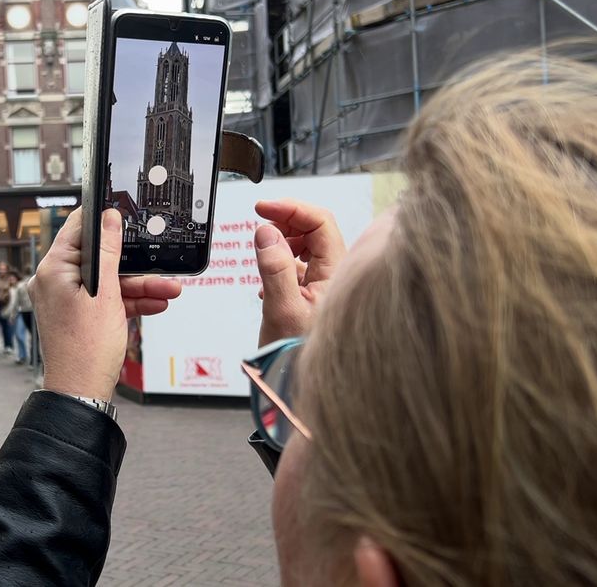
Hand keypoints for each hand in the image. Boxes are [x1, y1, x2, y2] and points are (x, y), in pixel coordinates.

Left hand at [28, 209, 181, 400]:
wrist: (82, 391)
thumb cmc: (85, 350)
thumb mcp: (104, 294)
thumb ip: (108, 253)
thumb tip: (109, 219)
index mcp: (53, 270)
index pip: (78, 228)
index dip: (105, 220)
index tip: (128, 217)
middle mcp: (56, 281)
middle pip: (99, 257)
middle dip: (134, 263)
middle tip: (159, 263)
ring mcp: (68, 298)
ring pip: (108, 280)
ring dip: (140, 285)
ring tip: (169, 288)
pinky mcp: (80, 314)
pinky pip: (108, 298)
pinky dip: (130, 300)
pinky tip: (156, 302)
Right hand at [253, 199, 345, 346]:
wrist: (297, 388)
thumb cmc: (296, 357)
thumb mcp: (281, 309)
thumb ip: (274, 267)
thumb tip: (266, 231)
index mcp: (337, 274)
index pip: (320, 222)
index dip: (291, 209)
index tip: (262, 208)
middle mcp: (336, 277)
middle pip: (315, 230)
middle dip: (285, 223)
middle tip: (259, 227)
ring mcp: (326, 287)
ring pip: (307, 249)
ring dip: (282, 245)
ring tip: (262, 260)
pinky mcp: (314, 297)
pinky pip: (301, 268)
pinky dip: (281, 265)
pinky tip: (267, 285)